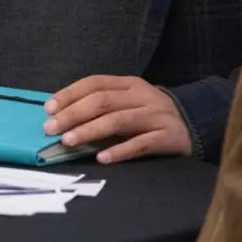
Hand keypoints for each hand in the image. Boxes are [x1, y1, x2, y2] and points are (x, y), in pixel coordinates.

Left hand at [43, 76, 192, 163]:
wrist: (193, 126)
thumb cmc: (149, 117)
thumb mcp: (128, 103)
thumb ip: (102, 106)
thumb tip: (61, 116)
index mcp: (129, 84)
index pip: (94, 83)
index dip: (69, 94)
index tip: (48, 109)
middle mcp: (143, 96)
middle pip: (102, 101)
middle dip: (73, 114)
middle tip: (51, 129)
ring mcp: (157, 116)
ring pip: (118, 121)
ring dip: (90, 131)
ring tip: (69, 141)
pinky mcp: (168, 137)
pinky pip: (141, 143)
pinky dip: (119, 150)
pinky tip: (101, 158)